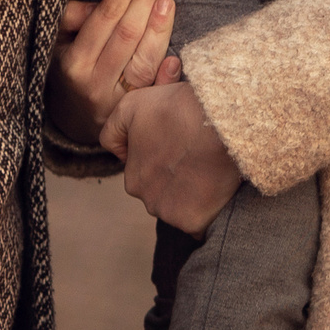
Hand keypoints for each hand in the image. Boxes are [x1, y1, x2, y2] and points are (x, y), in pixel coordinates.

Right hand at [48, 0, 181, 147]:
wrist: (83, 119)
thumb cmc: (77, 66)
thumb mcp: (63, 42)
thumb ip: (74, 18)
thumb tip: (98, 4)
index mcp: (74, 62)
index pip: (104, 17)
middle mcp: (94, 83)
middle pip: (126, 36)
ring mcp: (117, 102)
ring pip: (143, 63)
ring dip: (159, 29)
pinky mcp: (136, 114)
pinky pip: (154, 94)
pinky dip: (166, 77)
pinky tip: (176, 57)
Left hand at [100, 79, 245, 234]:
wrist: (217, 123)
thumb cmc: (177, 110)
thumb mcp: (131, 106)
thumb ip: (112, 131)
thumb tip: (117, 153)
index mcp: (133, 180)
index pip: (148, 177)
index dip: (166, 160)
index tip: (180, 146)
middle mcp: (148, 202)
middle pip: (165, 196)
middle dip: (177, 181)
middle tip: (196, 156)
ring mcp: (172, 215)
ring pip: (182, 209)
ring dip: (194, 195)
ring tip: (209, 168)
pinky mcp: (195, 223)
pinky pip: (201, 223)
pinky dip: (208, 210)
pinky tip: (216, 187)